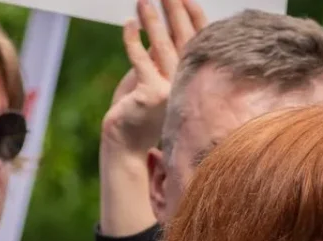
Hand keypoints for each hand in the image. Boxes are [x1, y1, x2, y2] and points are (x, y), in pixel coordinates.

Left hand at [102, 0, 208, 155]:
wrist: (125, 144)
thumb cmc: (136, 110)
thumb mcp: (152, 76)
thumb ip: (158, 56)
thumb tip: (159, 28)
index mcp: (191, 78)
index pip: (197, 41)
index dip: (192, 17)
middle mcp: (187, 83)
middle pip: (183, 39)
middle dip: (174, 11)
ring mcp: (171, 90)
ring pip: (162, 47)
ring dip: (153, 21)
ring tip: (144, 1)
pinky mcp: (150, 94)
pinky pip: (140, 60)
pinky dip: (133, 40)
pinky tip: (129, 24)